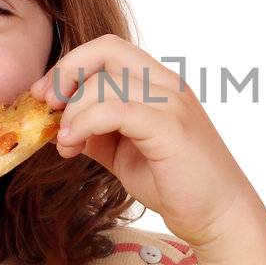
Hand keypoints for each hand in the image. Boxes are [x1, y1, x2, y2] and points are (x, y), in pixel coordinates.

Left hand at [30, 35, 254, 249]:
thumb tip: (60, 125)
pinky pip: (116, 110)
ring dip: (73, 112)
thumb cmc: (176, 183)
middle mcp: (167, 85)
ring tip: (66, 145)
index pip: (108, 48)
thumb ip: (97, 131)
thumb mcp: (125, 152)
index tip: (46, 96)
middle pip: (106, 50)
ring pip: (105, 83)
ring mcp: (172, 104)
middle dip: (65, 74)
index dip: (70, 66)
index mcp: (158, 83)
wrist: (219, 216)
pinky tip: (74, 145)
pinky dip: (85, 124)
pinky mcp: (170, 128)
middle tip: (48, 109)